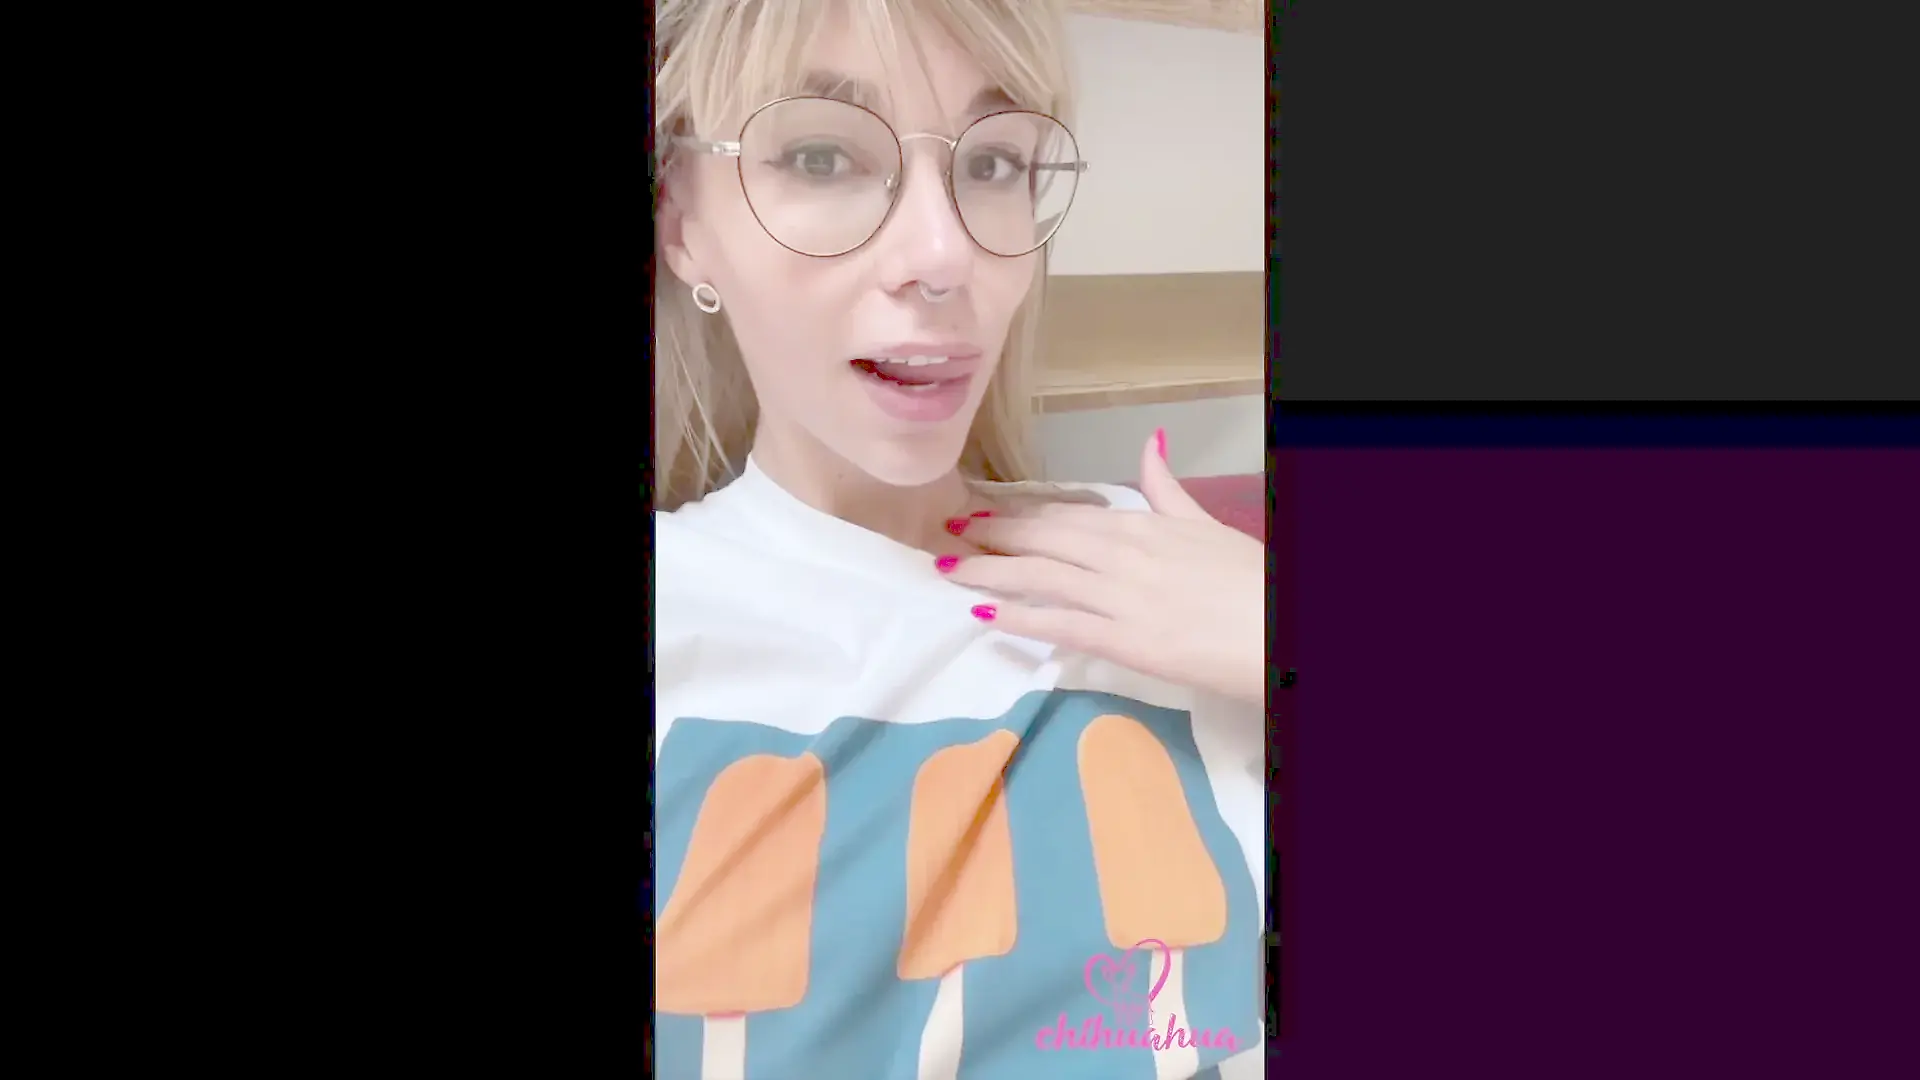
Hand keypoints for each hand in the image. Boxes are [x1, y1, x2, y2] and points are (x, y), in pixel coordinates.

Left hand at [941, 431, 1265, 704]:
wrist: (1277, 628)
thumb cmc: (1247, 580)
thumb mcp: (1204, 524)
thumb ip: (1167, 488)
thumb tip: (1149, 443)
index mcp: (1141, 526)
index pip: (1065, 516)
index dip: (1018, 515)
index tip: (980, 513)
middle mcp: (1121, 556)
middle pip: (1043, 541)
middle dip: (991, 538)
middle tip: (946, 536)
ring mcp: (1120, 599)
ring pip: (1040, 578)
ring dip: (989, 574)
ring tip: (948, 572)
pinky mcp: (1125, 641)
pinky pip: (1060, 625)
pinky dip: (1020, 618)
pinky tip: (985, 617)